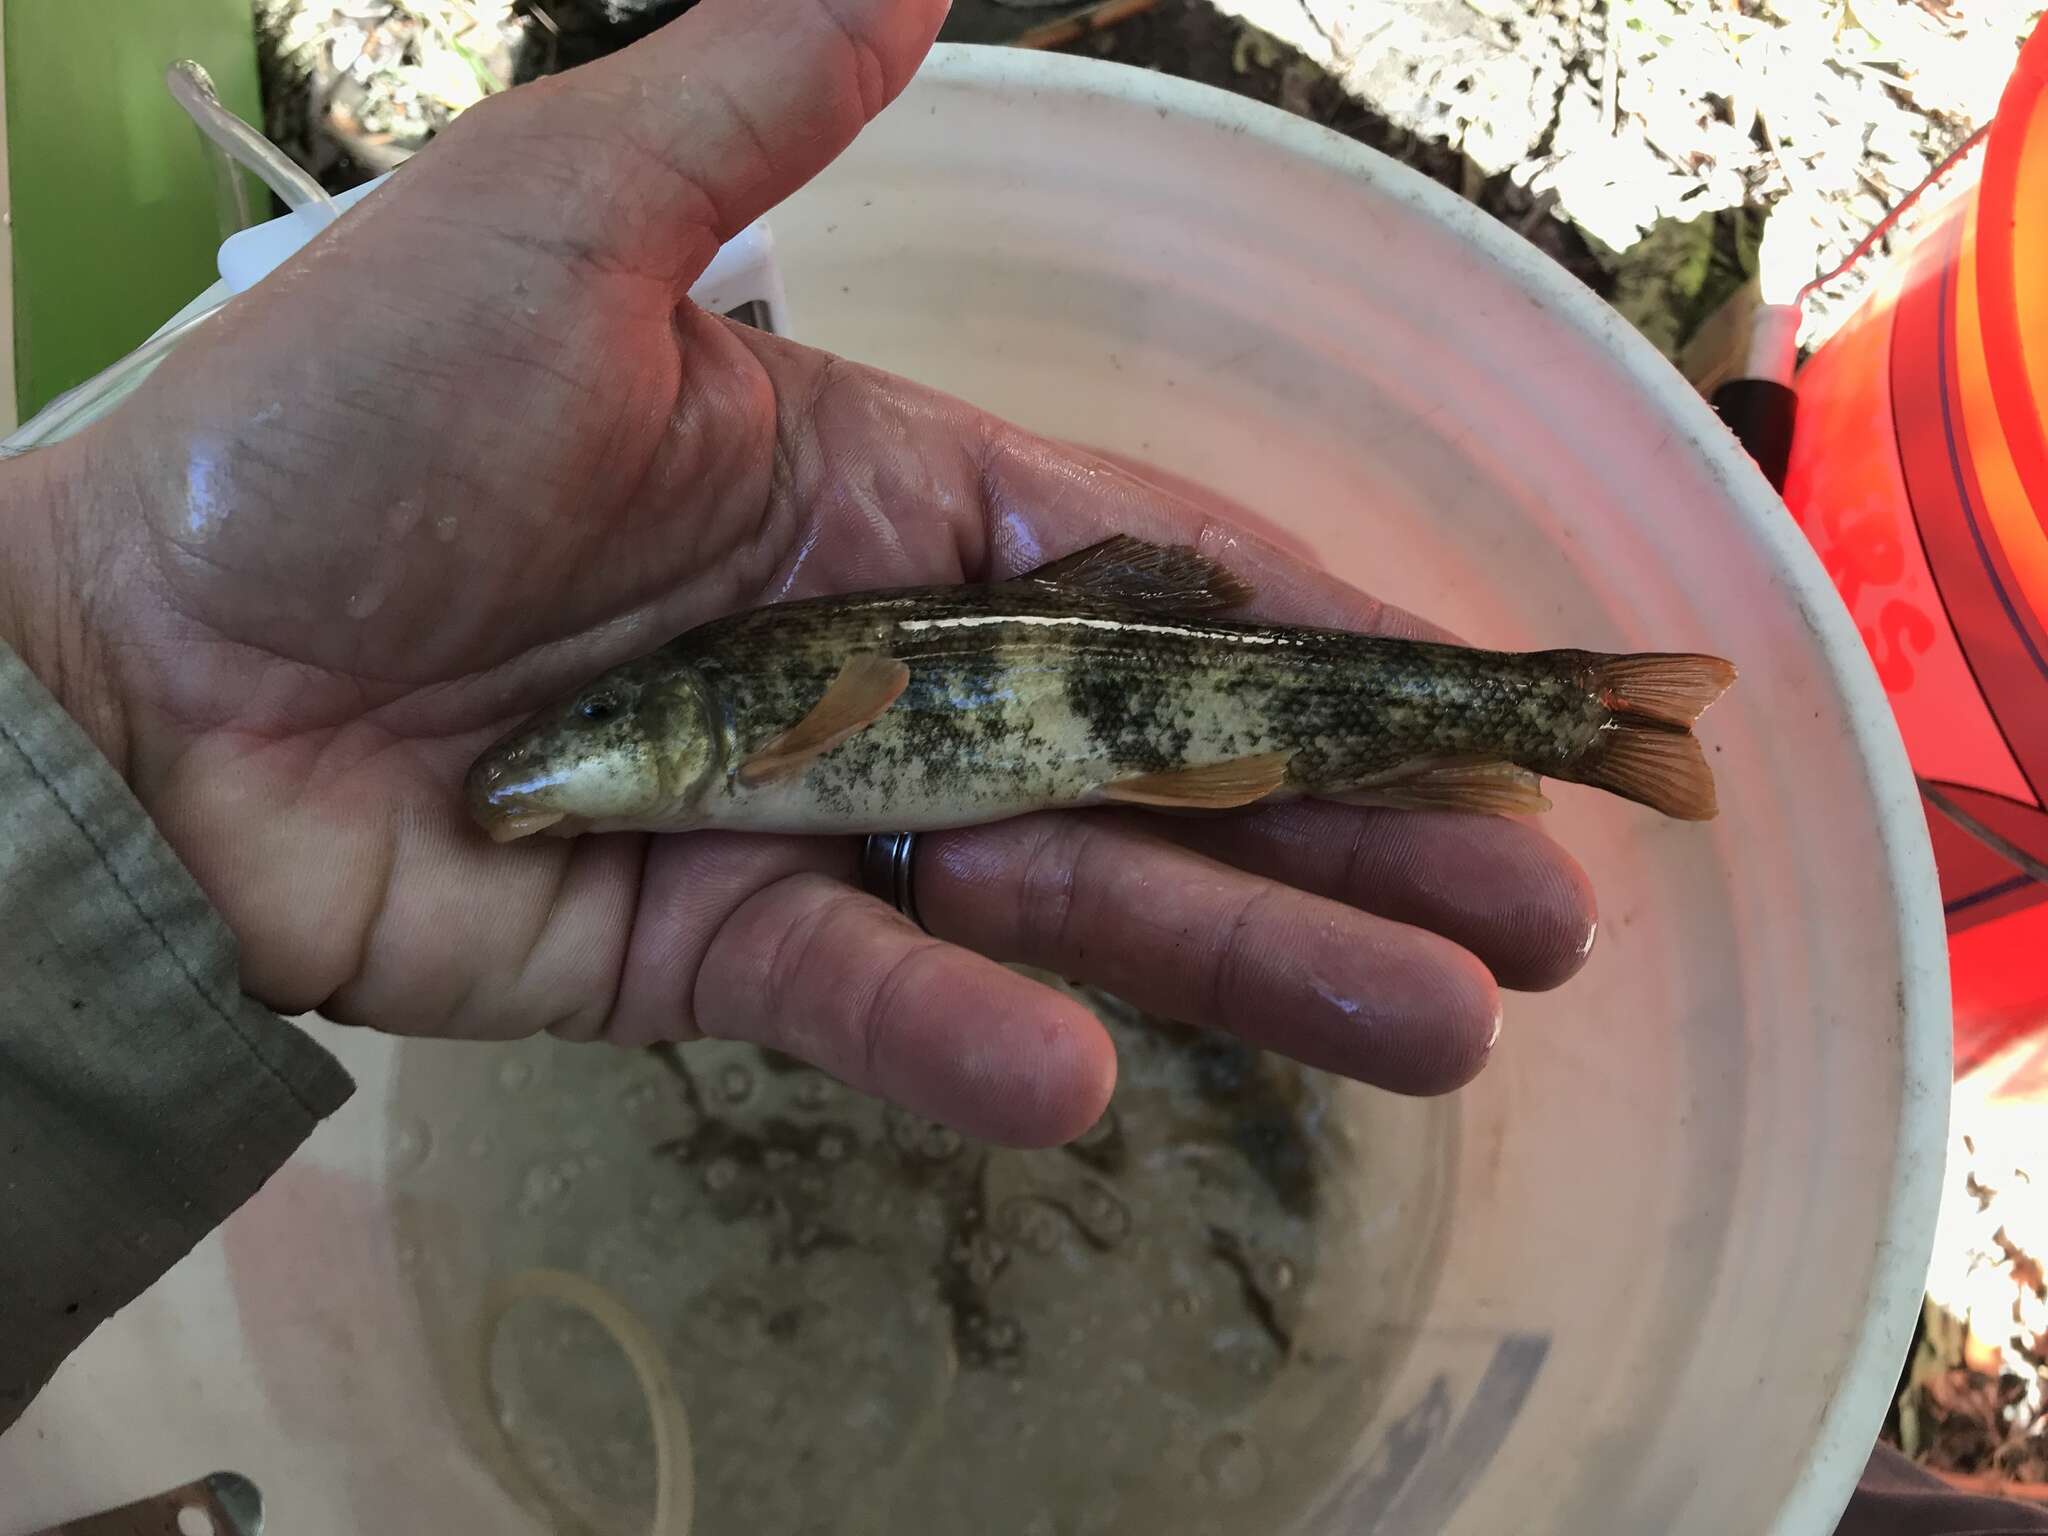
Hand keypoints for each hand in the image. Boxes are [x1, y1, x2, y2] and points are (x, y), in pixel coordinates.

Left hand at [2, 0, 1593, 1145]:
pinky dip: (962, 1037)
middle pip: (1166, 761)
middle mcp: (883, 669)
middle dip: (1360, 825)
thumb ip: (752, 108)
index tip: (1506, 697)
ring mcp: (808, 822)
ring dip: (1251, 958)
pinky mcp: (705, 954)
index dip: (1342, 633)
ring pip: (1066, 900)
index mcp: (888, 495)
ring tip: (1442, 1023)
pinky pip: (863, 1000)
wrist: (117, 665)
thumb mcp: (556, 223)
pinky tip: (1084, 1080)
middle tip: (1548, 906)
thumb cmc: (326, 420)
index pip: (1168, 573)